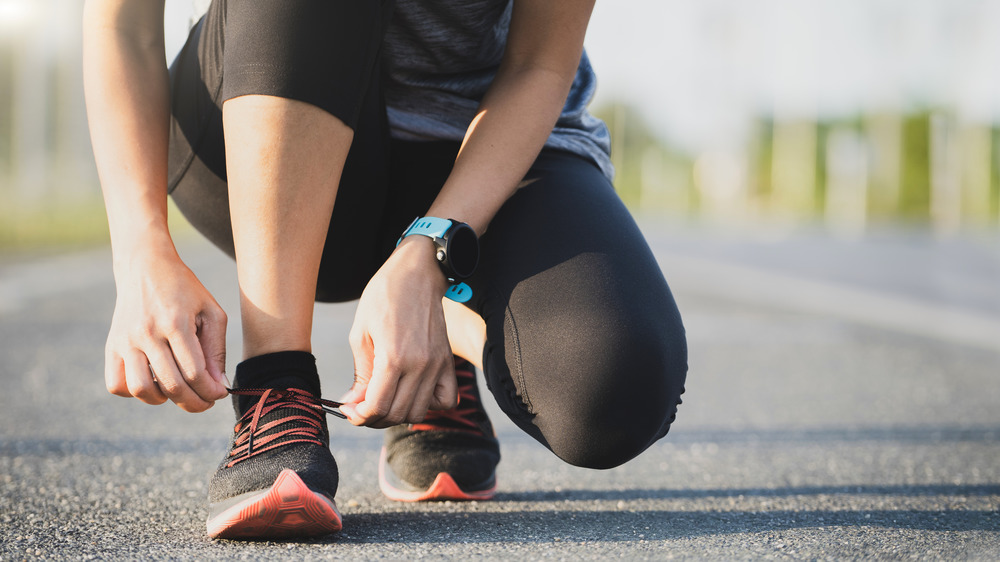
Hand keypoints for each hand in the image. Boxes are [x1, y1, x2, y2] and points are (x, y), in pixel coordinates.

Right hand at [104, 244, 228, 411]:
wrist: (145, 267)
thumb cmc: (185, 290)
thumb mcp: (211, 312)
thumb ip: (216, 350)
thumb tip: (218, 386)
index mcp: (175, 322)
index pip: (194, 372)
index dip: (210, 390)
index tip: (220, 393)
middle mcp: (146, 333)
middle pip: (171, 384)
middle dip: (194, 402)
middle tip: (205, 402)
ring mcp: (125, 340)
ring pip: (141, 389)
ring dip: (164, 399)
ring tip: (178, 390)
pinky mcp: (111, 346)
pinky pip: (116, 384)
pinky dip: (135, 392)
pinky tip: (154, 381)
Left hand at [340, 237, 457, 427]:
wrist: (416, 273)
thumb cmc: (384, 296)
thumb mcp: (361, 333)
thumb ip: (361, 373)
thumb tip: (354, 403)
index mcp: (394, 357)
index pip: (377, 407)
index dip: (359, 416)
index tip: (350, 410)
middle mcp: (420, 365)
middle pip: (397, 414)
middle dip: (374, 418)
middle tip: (362, 407)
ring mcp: (437, 365)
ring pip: (420, 413)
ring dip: (398, 414)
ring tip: (385, 399)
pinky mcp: (448, 361)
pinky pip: (446, 400)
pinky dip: (430, 405)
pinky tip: (413, 393)